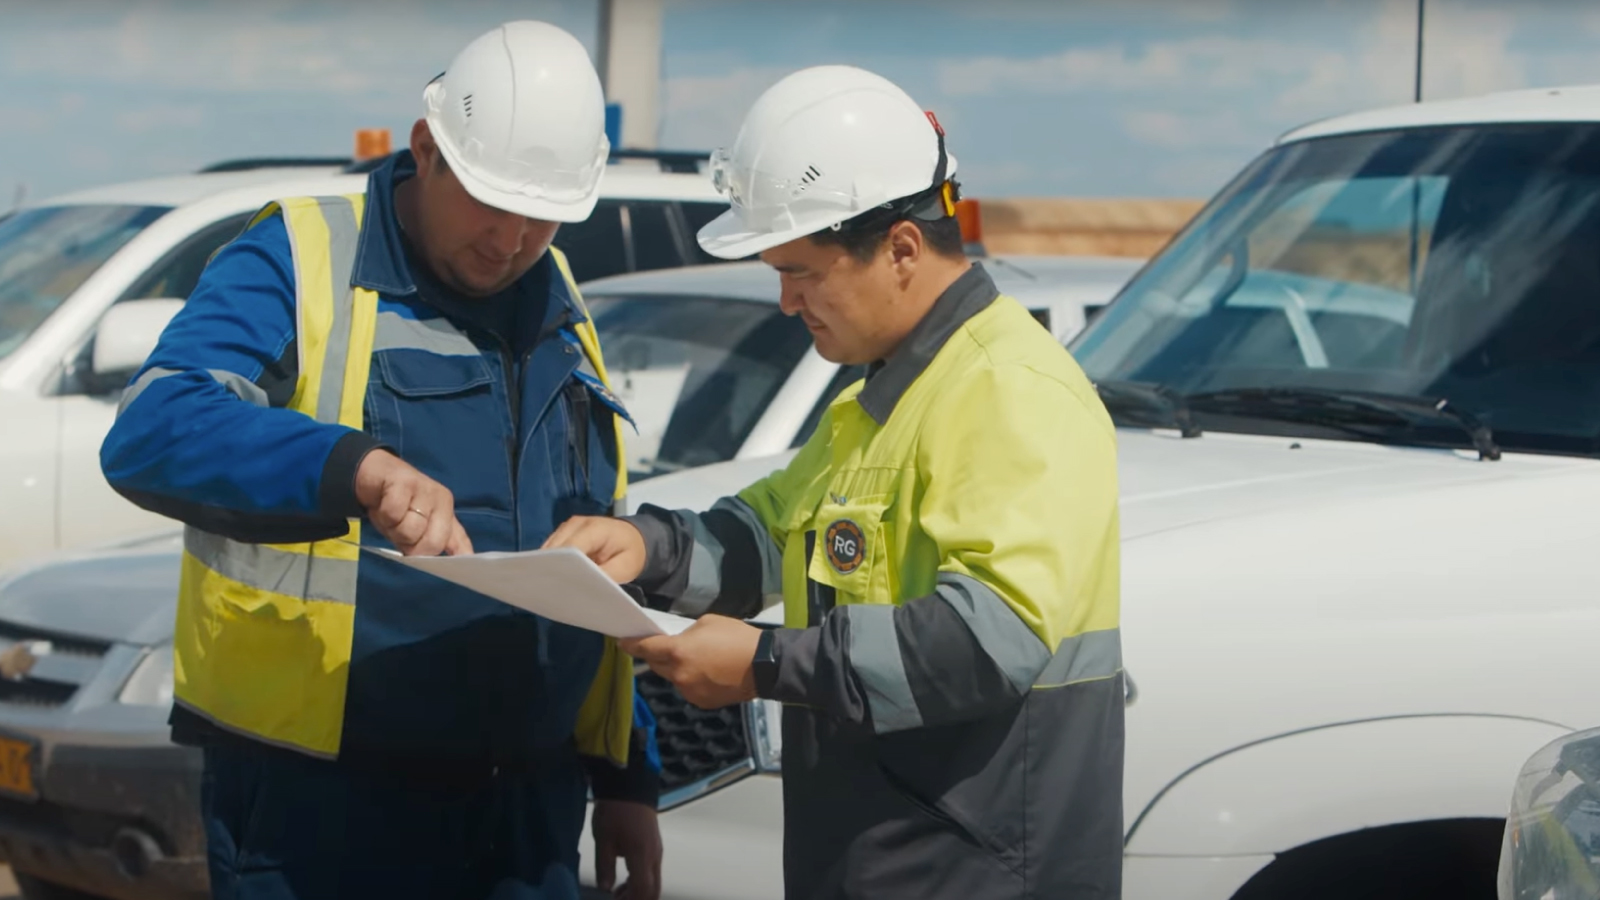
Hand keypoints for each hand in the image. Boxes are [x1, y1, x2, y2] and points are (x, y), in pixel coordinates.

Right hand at [353, 450, 471, 556]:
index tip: (458, 568)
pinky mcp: (405, 482)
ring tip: (389, 515)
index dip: (456, 556)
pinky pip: (393, 514)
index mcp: (447, 512)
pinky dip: (383, 515)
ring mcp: (425, 489)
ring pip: (410, 530)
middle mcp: (441, 500)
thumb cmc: (393, 504)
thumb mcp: (412, 527)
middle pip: (432, 543)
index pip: (458, 541)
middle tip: (398, 529)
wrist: (371, 473)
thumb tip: (452, 558)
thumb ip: (428, 542)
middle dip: (409, 544)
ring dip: (393, 528)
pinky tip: (381, 504)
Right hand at [543, 516, 646, 582]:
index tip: (560, 588)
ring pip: (549, 549)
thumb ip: (605, 576)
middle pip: (555, 548)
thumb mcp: (625, 568)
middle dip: (553, 568)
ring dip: (550, 566)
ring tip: (553, 588)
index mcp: (594, 528)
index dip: (563, 567)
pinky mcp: (563, 534)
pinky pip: (552, 550)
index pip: (571, 547)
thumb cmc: (631, 553)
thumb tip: (583, 586)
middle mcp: (576, 524)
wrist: (634, 538)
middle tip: (554, 593)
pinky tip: (555, 579)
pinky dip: (552, 564)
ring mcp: (567, 527)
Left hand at [592, 799, 661, 899]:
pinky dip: (641, 880)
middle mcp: (654, 856)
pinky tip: (625, 878)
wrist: (630, 786)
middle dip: (638, 899)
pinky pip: (652, 871)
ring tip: (618, 891)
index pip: (643, 889)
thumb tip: (605, 888)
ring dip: (639, 891)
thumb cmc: (615, 812)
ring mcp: (656, 850)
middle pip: (654, 889)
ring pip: (654, 881)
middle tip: (618, 899)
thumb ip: (604, 866)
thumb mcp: (603, 840)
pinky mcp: (655, 844)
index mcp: (641, 856)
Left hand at [620, 616, 760, 709]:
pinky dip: (691, 680)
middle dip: (659, 656)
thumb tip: (679, 641)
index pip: (646, 648)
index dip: (632, 645)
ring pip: (673, 678)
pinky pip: (688, 688)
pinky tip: (708, 673)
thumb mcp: (708, 622)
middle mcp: (679, 674)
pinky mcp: (700, 702)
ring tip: (698, 660)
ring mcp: (689, 691)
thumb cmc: (737, 638)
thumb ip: (687, 633)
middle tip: (669, 647)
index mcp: (678, 651)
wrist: (764, 666)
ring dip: (678, 669)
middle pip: (657, 665)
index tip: (623, 643)